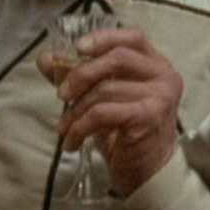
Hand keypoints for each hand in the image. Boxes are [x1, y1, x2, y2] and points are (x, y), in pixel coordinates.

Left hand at [38, 27, 181, 196]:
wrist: (147, 172)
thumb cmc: (125, 131)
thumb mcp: (100, 98)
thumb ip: (76, 75)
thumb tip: (45, 58)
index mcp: (155, 64)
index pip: (133, 37)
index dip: (104, 38)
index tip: (78, 48)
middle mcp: (164, 76)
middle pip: (117, 58)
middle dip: (81, 74)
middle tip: (61, 94)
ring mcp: (159, 97)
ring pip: (105, 90)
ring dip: (76, 110)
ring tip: (65, 128)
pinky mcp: (148, 118)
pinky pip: (102, 113)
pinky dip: (80, 127)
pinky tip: (72, 141)